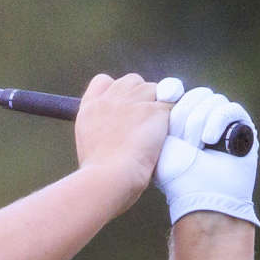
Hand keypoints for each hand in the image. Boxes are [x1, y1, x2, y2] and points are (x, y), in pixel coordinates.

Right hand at [74, 73, 176, 203]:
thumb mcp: (88, 145)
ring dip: (158, 106)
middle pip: (132, 80)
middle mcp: (110, 100)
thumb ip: (100, 128)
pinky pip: (171, 105)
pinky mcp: (153, 110)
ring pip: (155, 89)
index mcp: (91, 108)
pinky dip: (172, 117)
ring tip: (155, 131)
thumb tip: (114, 130)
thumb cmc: (99, 173)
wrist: (108, 178)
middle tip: (145, 121)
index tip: (124, 106)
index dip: (117, 90)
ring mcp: (132, 102)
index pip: (104, 81)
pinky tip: (166, 134)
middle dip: (141, 95)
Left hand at [155, 87, 259, 225]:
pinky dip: (218, 122)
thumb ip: (160, 115)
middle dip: (186, 118)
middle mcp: (204, 118)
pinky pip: (231, 108)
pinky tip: (210, 141)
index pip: (180, 92)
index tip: (168, 113)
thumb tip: (167, 87)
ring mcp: (224, 122)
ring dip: (201, 124)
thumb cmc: (177, 176)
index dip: (174, 99)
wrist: (202, 195)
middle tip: (185, 144)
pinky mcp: (243, 127)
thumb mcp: (160, 143)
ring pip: (212, 100)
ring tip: (198, 147)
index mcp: (183, 120)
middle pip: (196, 94)